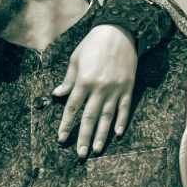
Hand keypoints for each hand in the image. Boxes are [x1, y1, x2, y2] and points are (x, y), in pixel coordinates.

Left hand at [53, 24, 136, 156]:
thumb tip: (57, 94)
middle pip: (89, 117)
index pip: (72, 108)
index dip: (66, 124)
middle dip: (83, 137)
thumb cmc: (93, 44)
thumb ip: (68, 80)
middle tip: (80, 154)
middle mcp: (99, 87)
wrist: (120, 31)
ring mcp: (115, 89)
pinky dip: (121, 121)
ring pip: (107, 117)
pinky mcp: (128, 87)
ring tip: (96, 150)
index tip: (61, 138)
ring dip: (101, 135)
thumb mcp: (75, 59)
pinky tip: (117, 134)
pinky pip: (124, 108)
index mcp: (83, 80)